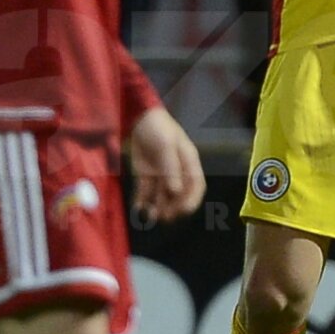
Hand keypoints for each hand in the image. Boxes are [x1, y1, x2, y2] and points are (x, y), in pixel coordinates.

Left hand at [128, 105, 205, 222]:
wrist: (137, 117)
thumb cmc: (158, 127)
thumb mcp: (166, 145)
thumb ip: (171, 169)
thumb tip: (175, 191)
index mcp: (188, 163)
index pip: (196, 186)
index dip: (192, 200)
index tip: (184, 210)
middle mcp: (177, 172)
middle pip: (179, 196)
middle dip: (174, 208)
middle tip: (165, 216)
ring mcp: (161, 175)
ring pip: (162, 197)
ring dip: (158, 208)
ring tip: (151, 215)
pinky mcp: (145, 176)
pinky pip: (145, 193)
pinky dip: (142, 202)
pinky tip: (138, 208)